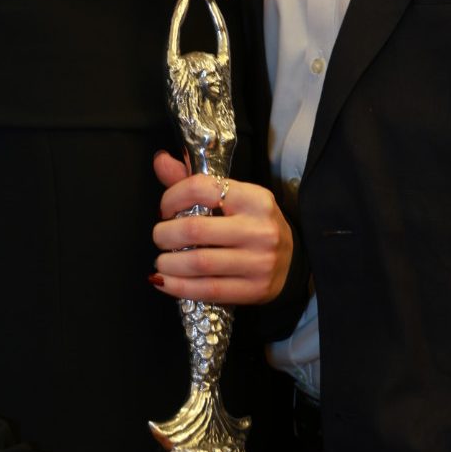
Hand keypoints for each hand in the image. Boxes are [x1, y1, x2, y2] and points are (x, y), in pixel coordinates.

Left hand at [151, 152, 292, 304]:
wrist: (291, 259)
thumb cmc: (252, 223)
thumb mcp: (231, 197)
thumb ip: (194, 181)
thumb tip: (160, 161)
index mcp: (254, 197)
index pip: (201, 188)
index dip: (172, 198)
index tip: (164, 210)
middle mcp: (260, 228)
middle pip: (195, 229)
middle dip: (164, 234)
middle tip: (159, 237)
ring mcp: (259, 261)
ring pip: (199, 263)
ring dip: (168, 264)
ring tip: (161, 262)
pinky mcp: (256, 289)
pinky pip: (208, 290)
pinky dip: (179, 287)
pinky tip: (166, 282)